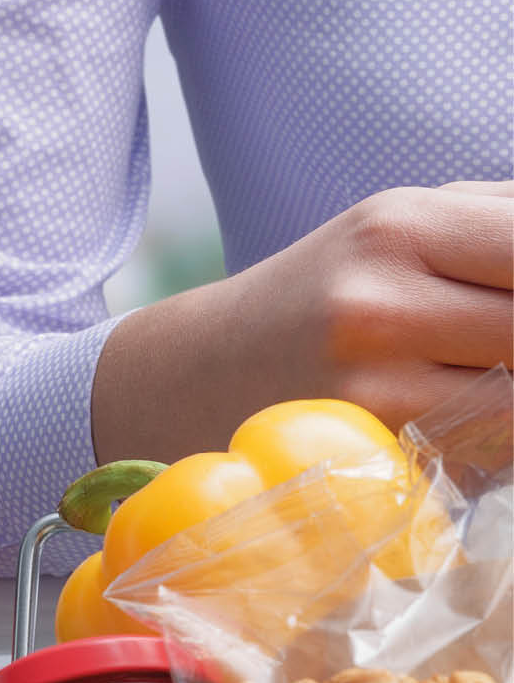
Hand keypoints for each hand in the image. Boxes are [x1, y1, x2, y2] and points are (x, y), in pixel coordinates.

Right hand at [92, 182, 512, 462]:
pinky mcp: (370, 460)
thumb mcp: (402, 227)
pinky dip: (503, 441)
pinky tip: (473, 420)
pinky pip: (488, 456)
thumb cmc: (326, 294)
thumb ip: (506, 222)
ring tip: (488, 366)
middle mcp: (379, 304)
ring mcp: (371, 391)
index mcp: (400, 226)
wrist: (200, 374)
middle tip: (511, 341)